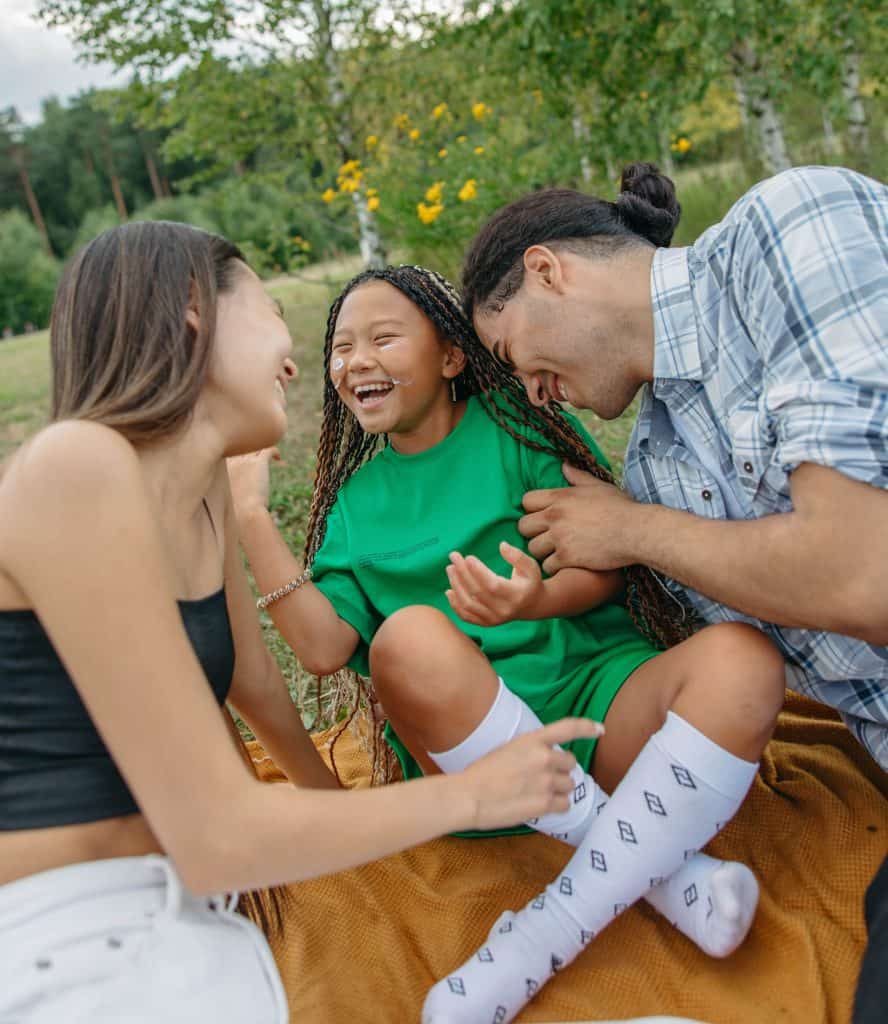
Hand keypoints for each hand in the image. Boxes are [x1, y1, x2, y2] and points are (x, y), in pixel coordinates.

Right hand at [227, 447, 280, 525]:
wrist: (245, 513)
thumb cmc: (236, 512)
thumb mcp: (226, 500)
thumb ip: (229, 492)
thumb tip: (237, 493)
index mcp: (221, 469)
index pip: (230, 452)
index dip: (237, 453)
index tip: (245, 460)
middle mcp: (232, 461)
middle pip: (242, 447)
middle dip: (249, 448)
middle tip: (258, 454)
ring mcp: (245, 460)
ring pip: (255, 446)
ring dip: (262, 448)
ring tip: (269, 455)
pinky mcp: (259, 462)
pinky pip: (269, 449)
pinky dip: (275, 451)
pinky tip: (278, 458)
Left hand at [445, 542, 543, 625]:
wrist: (531, 605)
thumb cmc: (529, 581)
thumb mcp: (530, 566)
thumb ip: (517, 556)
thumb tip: (502, 545)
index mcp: (516, 595)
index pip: (492, 584)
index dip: (478, 571)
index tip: (468, 557)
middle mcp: (504, 610)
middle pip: (477, 592)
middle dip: (462, 573)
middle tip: (454, 556)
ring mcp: (494, 619)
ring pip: (468, 604)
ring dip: (456, 586)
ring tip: (450, 568)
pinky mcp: (486, 623)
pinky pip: (466, 616)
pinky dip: (455, 604)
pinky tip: (449, 590)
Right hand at [460, 718, 603, 830]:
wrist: (470, 796)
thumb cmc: (482, 773)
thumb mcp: (508, 749)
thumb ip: (531, 750)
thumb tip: (547, 760)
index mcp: (532, 740)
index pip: (568, 728)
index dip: (587, 727)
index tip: (600, 730)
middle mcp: (544, 757)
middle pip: (571, 763)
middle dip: (561, 770)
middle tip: (542, 777)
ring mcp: (547, 781)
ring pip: (570, 784)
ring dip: (558, 789)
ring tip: (537, 792)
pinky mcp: (546, 803)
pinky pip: (565, 804)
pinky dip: (557, 806)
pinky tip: (540, 805)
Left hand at [519, 463, 637, 573]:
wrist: (636, 531)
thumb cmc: (621, 508)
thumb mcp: (599, 486)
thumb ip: (578, 476)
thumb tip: (564, 465)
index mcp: (560, 497)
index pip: (526, 501)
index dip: (533, 510)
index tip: (544, 516)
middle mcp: (555, 516)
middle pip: (523, 526)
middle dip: (533, 532)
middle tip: (547, 537)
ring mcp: (559, 537)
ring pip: (532, 548)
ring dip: (543, 552)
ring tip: (557, 552)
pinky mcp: (567, 557)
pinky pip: (547, 565)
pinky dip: (555, 567)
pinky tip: (567, 564)